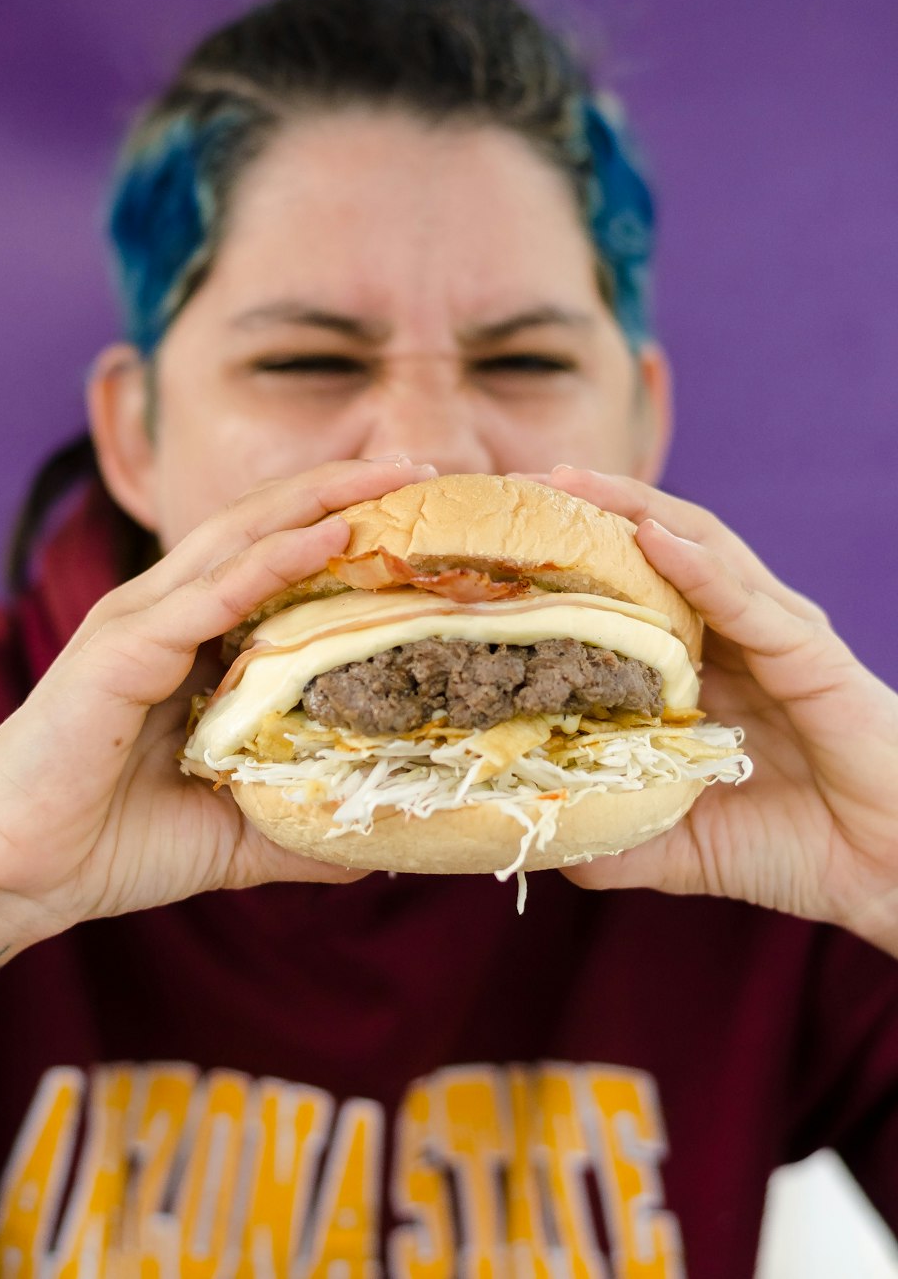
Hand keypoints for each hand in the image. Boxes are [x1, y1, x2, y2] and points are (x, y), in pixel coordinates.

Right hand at [0, 457, 437, 945]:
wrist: (18, 878)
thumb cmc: (115, 843)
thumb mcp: (235, 832)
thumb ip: (299, 825)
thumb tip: (377, 844)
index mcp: (193, 640)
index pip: (275, 558)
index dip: (343, 527)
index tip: (419, 515)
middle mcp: (169, 612)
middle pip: (265, 524)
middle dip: (343, 487)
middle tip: (423, 468)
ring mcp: (142, 622)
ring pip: (241, 537)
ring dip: (320, 500)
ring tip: (392, 476)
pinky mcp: (121, 649)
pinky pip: (210, 593)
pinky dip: (272, 560)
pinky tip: (330, 536)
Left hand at [525, 466, 897, 954]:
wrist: (889, 872)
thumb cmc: (794, 847)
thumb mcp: (677, 844)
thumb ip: (612, 832)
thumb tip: (532, 835)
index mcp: (699, 666)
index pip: (625, 591)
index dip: (565, 560)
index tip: (495, 540)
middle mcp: (732, 635)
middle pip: (653, 548)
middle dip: (588, 510)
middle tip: (519, 484)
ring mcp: (774, 634)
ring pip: (698, 548)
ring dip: (633, 509)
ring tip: (571, 483)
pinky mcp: (812, 653)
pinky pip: (748, 599)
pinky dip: (699, 564)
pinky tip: (653, 535)